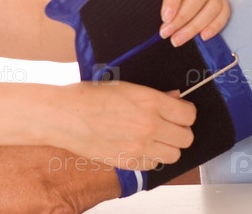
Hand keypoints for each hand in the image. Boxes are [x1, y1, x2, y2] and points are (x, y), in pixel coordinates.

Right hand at [58, 81, 194, 170]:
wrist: (63, 115)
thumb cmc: (87, 96)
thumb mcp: (124, 86)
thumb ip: (153, 95)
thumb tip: (174, 98)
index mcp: (149, 101)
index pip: (188, 114)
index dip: (186, 113)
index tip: (181, 112)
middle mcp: (149, 125)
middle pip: (186, 138)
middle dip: (181, 131)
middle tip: (170, 125)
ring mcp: (139, 147)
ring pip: (174, 155)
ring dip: (169, 147)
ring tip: (155, 138)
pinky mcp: (128, 162)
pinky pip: (153, 165)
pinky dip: (151, 158)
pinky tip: (139, 146)